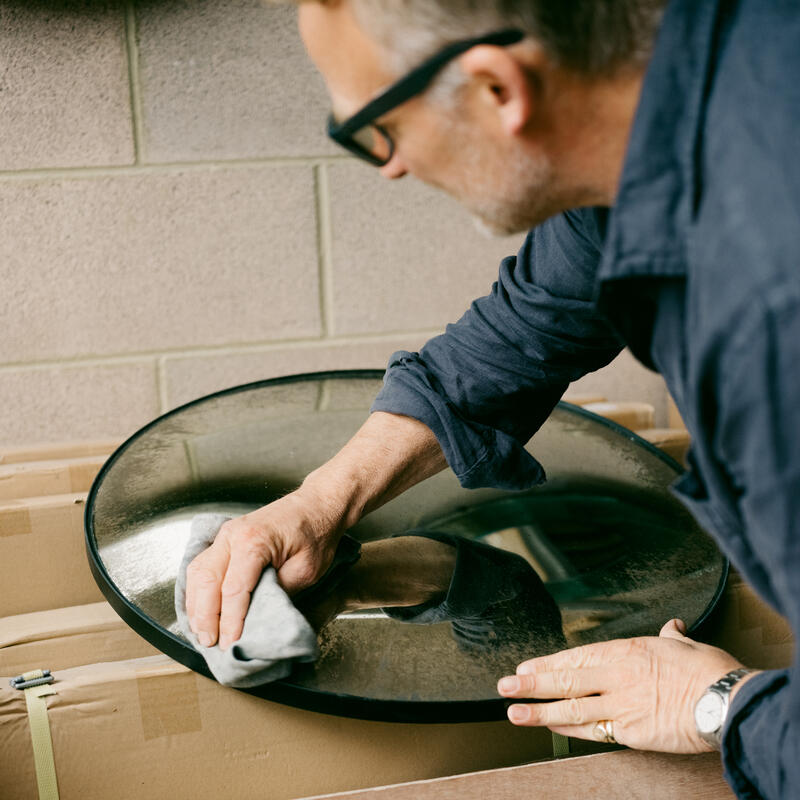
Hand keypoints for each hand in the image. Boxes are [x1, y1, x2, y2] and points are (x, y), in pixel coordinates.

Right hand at [185, 488, 341, 649]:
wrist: (317, 504)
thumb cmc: (316, 532)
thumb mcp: (307, 569)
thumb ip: (280, 592)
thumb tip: (258, 616)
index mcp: (254, 541)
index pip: (234, 589)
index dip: (230, 620)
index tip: (230, 643)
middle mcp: (233, 535)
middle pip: (207, 581)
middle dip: (205, 617)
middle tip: (209, 643)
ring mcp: (226, 534)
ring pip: (198, 573)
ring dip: (196, 605)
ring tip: (201, 631)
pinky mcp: (226, 537)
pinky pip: (202, 564)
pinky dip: (197, 589)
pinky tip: (199, 607)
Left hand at [497, 619, 753, 752]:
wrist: (725, 701)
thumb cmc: (707, 671)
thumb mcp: (684, 646)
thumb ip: (669, 638)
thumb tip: (671, 627)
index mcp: (625, 651)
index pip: (576, 657)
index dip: (548, 663)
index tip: (526, 665)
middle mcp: (616, 676)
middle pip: (565, 680)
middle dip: (531, 683)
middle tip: (504, 686)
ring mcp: (621, 705)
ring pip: (571, 708)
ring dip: (539, 711)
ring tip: (514, 712)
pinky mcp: (631, 732)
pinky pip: (594, 731)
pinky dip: (570, 729)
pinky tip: (552, 729)